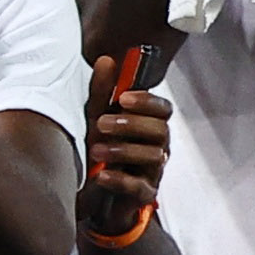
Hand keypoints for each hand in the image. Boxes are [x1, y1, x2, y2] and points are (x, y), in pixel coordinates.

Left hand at [81, 56, 173, 223]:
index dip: (147, 101)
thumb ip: (102, 91)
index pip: (163, 108)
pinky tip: (101, 175)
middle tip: (101, 124)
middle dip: (131, 125)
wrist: (91, 193)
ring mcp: (154, 171)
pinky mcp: (145, 194)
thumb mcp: (96, 117)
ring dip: (123, 151)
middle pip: (160, 130)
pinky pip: (140, 187)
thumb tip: (107, 59)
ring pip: (153, 156)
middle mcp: (158, 146)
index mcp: (150, 123)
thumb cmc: (100, 148)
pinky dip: (120, 180)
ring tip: (95, 150)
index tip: (124, 98)